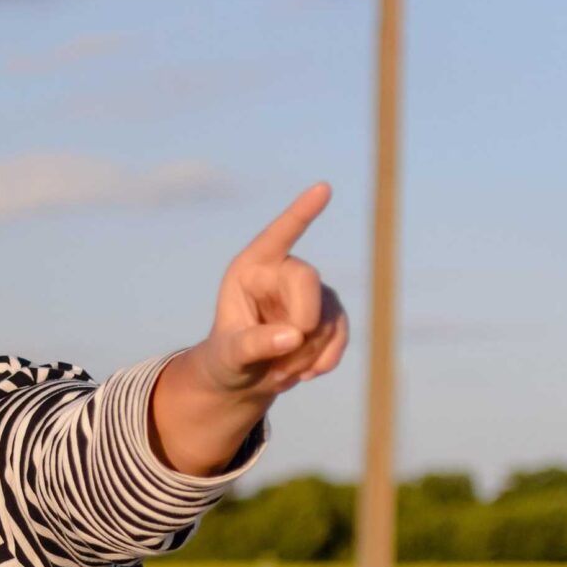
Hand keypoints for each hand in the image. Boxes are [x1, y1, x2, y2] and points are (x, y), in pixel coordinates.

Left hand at [193, 184, 349, 399]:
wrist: (242, 378)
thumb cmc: (225, 359)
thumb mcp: (228, 356)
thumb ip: (253, 344)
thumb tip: (294, 335)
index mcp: (250, 268)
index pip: (278, 235)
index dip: (301, 213)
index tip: (323, 188)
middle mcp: (281, 272)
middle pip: (308, 281)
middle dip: (302, 322)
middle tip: (283, 360)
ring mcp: (309, 291)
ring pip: (327, 314)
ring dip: (308, 351)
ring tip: (279, 371)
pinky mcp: (328, 312)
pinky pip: (340, 331)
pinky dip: (326, 358)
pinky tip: (305, 374)